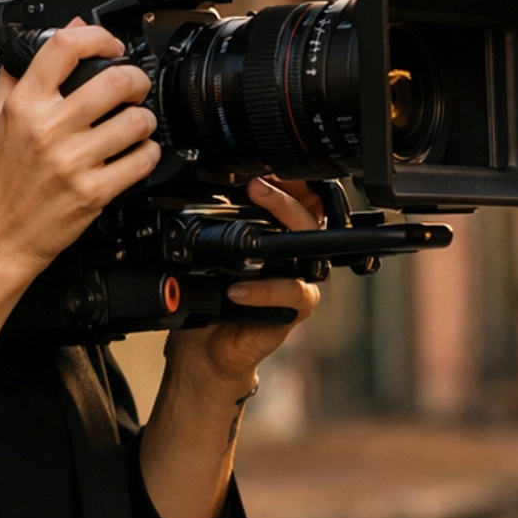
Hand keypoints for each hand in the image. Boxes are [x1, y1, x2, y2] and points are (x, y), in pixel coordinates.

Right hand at [0, 20, 157, 289]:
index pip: (64, 47)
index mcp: (23, 106)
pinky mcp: (93, 192)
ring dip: (145, 119)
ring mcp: (73, 161)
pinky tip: (136, 153)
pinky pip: (141, 160)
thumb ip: (18, 75)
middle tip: (135, 86)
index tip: (109, 45)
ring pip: (136, 120)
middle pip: (114, 80)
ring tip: (136, 123)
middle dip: (135, 78)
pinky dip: (148, 153)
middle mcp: (49, 129)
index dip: (97, 36)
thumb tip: (56, 35)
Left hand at [164, 175, 323, 396]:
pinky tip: (238, 289)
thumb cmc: (212, 298)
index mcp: (279, 237)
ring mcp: (298, 280)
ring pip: (309, 246)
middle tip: (257, 185)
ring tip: (255, 219)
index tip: (264, 169)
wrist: (206, 348)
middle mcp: (294, 256)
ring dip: (285, 223)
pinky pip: (293, 292)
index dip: (291, 181)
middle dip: (288, 193)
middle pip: (311, 214)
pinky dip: (265, 289)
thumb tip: (214, 185)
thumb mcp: (212, 252)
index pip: (301, 199)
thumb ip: (224, 222)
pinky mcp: (295, 309)